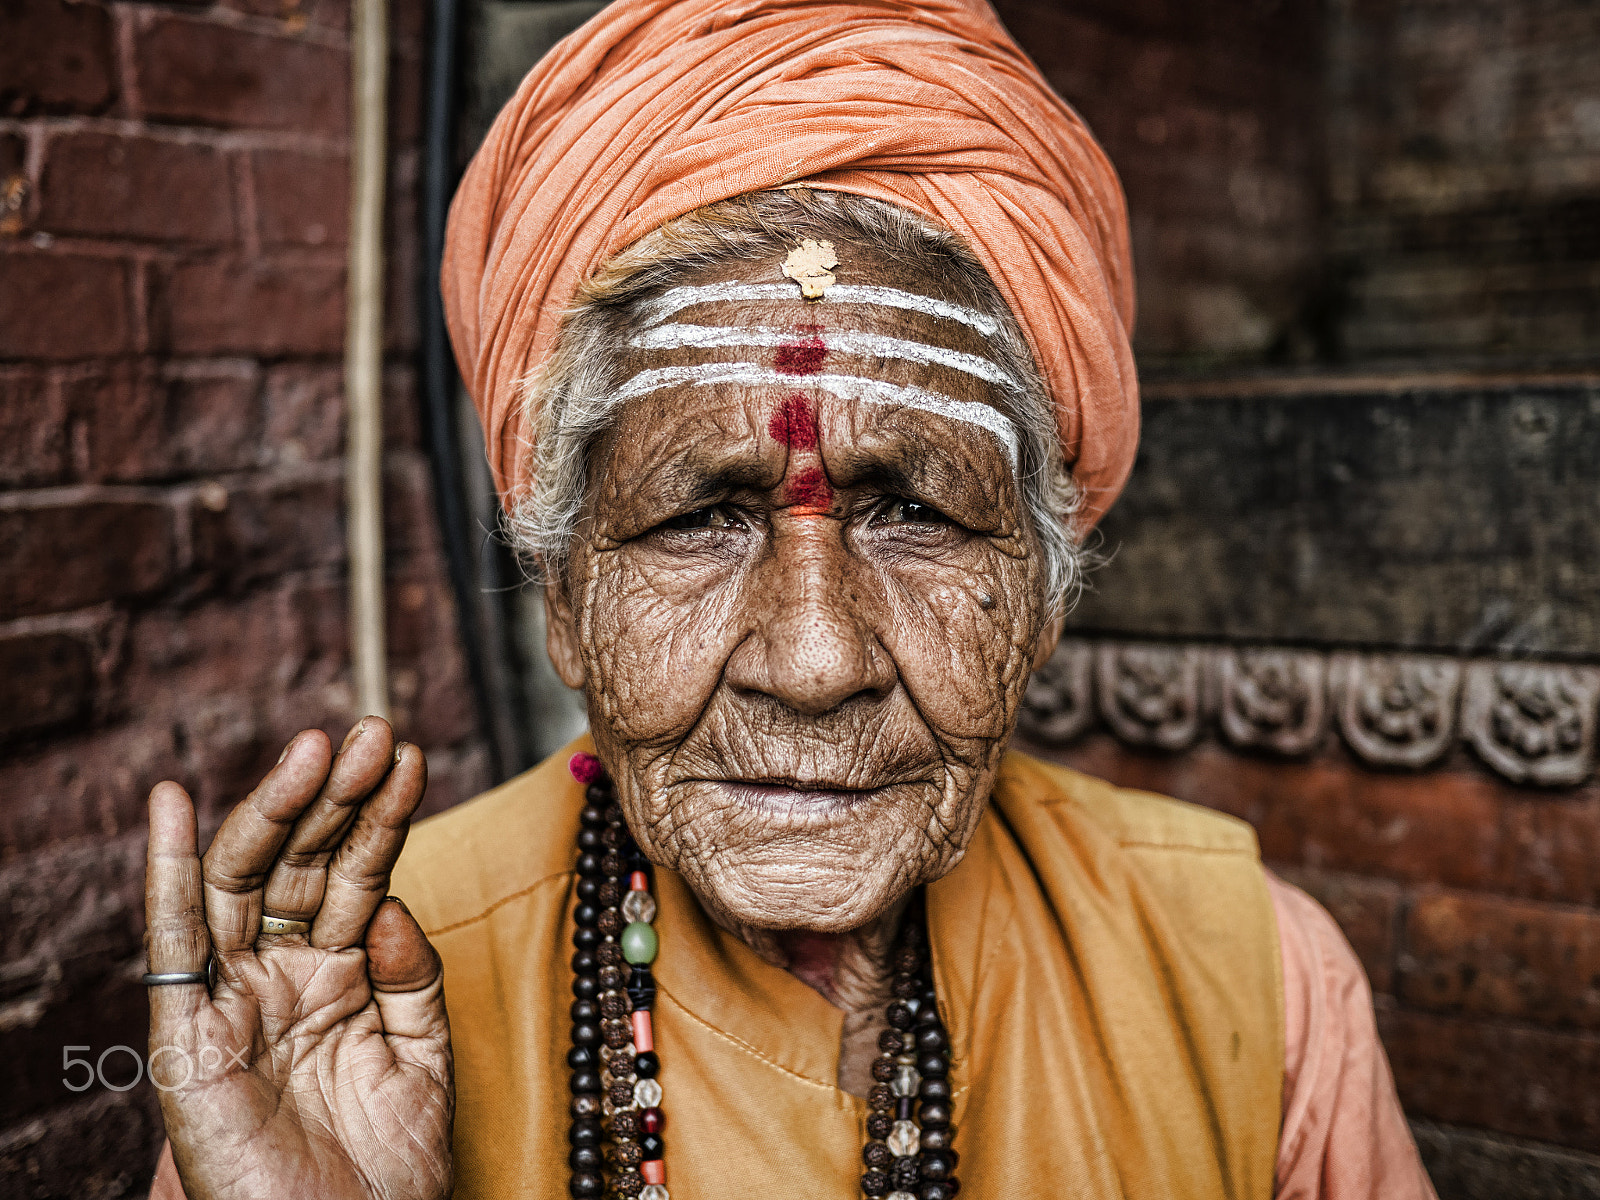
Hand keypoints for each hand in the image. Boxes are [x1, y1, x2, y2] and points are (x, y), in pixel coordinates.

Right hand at [144, 718, 452, 1199]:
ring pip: (244, 883)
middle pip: (304, 863)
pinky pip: (174, 943)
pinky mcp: (187, 1037)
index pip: (360, 875)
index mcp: (340, 977)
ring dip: (276, 810)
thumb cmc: (385, 1172)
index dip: (381, 815)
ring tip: (317, 747)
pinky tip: (172, 803)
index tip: (408, 756)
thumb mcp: (422, 1060)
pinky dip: (167, 871)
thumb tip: (394, 904)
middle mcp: (282, 976)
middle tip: (371, 730)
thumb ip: (413, 978)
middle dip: (336, 795)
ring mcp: (233, 1000)